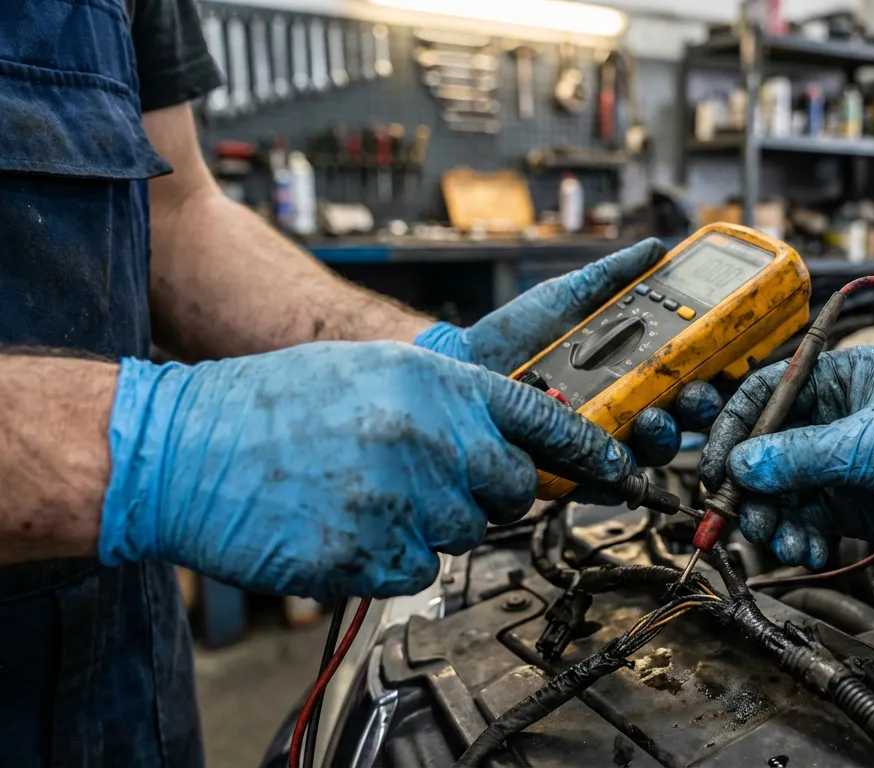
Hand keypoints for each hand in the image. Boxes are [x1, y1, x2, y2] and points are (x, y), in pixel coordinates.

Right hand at [100, 342, 634, 598]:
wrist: (183, 448)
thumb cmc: (273, 407)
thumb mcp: (373, 372)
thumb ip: (447, 400)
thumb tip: (508, 438)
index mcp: (432, 381)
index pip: (539, 417)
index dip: (586, 447)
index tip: (617, 467)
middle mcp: (429, 436)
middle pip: (512, 488)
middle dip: (488, 493)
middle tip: (433, 481)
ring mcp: (402, 498)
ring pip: (465, 533)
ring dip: (428, 524)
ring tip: (365, 492)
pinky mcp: (372, 555)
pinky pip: (419, 572)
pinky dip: (391, 559)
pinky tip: (345, 525)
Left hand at [414, 239, 721, 470]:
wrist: (464, 367)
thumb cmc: (514, 335)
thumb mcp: (566, 297)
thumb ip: (611, 276)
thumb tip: (655, 247)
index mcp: (631, 367)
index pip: (685, 373)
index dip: (711, 371)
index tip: (724, 362)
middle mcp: (623, 406)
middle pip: (679, 414)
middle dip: (697, 407)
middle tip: (696, 393)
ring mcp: (600, 440)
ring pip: (651, 450)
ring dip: (664, 437)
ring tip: (652, 419)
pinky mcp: (573, 472)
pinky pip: (607, 483)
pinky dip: (620, 477)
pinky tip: (621, 462)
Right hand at [699, 346, 873, 568]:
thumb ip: (807, 456)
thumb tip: (744, 465)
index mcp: (842, 379)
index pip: (765, 393)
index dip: (734, 429)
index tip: (716, 468)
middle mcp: (836, 418)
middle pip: (764, 449)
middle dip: (751, 488)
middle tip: (745, 518)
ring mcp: (842, 463)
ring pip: (780, 491)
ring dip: (774, 520)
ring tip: (788, 541)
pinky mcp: (853, 503)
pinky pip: (804, 520)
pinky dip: (798, 538)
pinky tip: (810, 549)